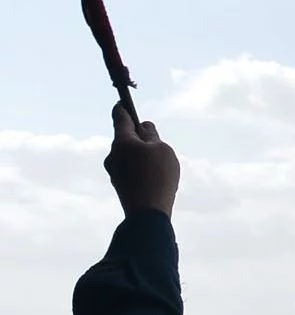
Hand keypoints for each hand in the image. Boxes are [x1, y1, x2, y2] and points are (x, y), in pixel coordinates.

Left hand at [104, 103, 179, 219]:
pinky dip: (140, 169)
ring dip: (141, 155)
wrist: (147, 213)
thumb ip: (152, 135)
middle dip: (139, 137)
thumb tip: (143, 126)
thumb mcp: (162, 149)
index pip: (119, 117)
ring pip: (128, 156)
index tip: (122, 102)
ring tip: (161, 167)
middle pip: (125, 138)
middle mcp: (113, 154)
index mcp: (121, 141)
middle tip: (157, 143)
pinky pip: (130, 170)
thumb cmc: (157, 176)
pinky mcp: (119, 185)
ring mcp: (114, 171)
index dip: (123, 108)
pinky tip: (155, 180)